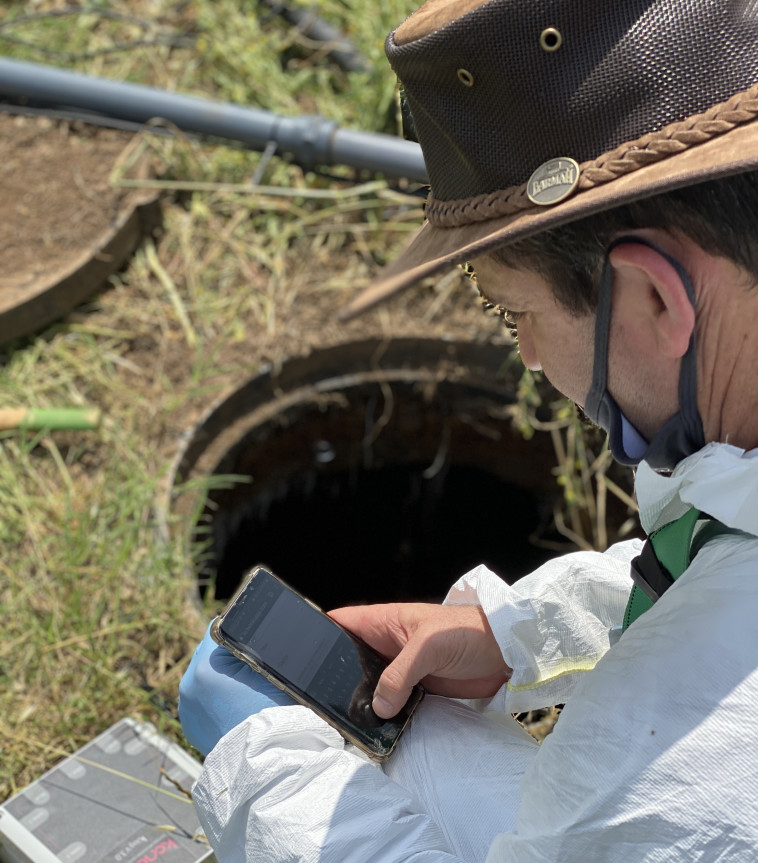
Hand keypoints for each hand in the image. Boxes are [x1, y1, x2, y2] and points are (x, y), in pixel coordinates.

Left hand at [178, 623, 293, 755]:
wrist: (269, 761)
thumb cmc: (273, 712)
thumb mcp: (268, 668)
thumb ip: (250, 645)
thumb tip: (245, 630)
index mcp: (203, 668)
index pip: (218, 628)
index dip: (239, 629)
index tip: (254, 638)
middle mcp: (187, 687)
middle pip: (208, 652)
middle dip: (226, 653)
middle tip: (253, 663)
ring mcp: (186, 709)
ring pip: (203, 675)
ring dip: (219, 675)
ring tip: (244, 687)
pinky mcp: (190, 726)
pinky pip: (201, 699)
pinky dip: (215, 697)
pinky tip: (235, 704)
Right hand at [329, 604, 510, 718]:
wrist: (507, 653)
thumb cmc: (467, 632)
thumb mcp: (428, 646)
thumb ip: (399, 673)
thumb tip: (377, 707)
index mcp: (385, 623)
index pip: (343, 623)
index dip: (319, 633)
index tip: (296, 652)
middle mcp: (388, 646)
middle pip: (351, 660)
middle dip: (335, 676)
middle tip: (315, 698)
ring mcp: (402, 670)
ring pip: (370, 686)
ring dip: (360, 701)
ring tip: (341, 720)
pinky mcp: (418, 691)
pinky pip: (392, 704)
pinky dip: (383, 716)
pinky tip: (374, 730)